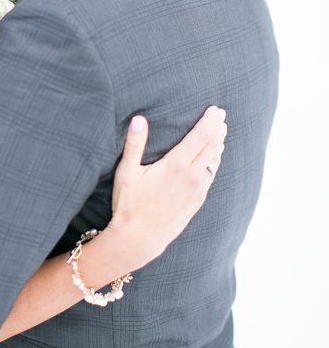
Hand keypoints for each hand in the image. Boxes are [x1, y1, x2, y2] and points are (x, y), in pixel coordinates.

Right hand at [106, 105, 226, 266]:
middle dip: (217, 128)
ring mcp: (198, 189)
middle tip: (221, 115)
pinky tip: (213, 157)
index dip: (209, 121)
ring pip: (214, 161)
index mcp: (176, 166)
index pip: (200, 137)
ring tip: (221, 132)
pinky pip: (211, 175)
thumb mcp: (126, 173)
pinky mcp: (198, 200)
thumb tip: (139, 119)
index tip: (214, 109)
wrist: (140, 238)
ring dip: (219, 143)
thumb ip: (134, 144)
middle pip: (212, 146)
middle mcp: (192, 176)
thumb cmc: (129, 204)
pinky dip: (215, 161)